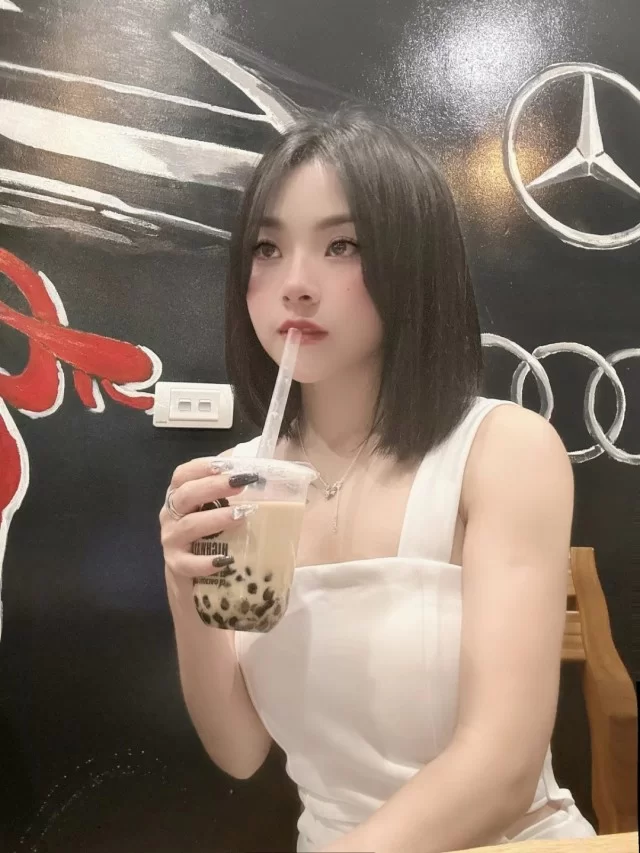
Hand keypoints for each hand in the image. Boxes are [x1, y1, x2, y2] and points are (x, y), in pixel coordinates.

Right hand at [159, 457, 257, 581]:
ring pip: (189, 525)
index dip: (202, 467)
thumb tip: (258, 463)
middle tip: (241, 484)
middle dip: (213, 487)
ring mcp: (171, 539)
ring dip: (215, 519)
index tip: (225, 465)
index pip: (183, 474)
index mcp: (180, 495)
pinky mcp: (177, 565)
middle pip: (186, 495)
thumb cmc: (209, 532)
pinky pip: (189, 563)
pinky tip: (226, 560)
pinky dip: (206, 561)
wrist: (191, 575)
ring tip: (241, 516)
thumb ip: (230, 485)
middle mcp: (171, 514)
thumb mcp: (216, 506)